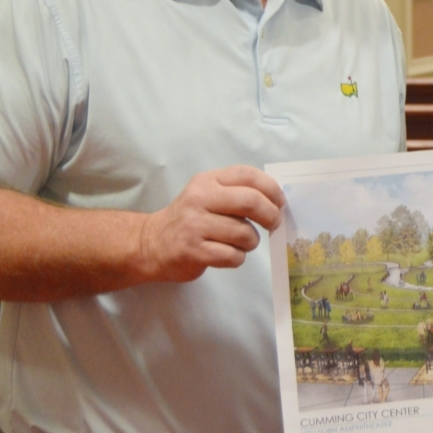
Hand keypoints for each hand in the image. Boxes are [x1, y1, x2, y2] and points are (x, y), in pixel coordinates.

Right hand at [137, 165, 284, 282]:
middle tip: (274, 223)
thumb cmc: (190, 218)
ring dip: (252, 241)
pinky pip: (233, 255)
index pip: (247, 175)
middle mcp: (200, 199)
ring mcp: (195, 225)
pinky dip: (238, 257)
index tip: (280, 202)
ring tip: (242, 242)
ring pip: (244, 233)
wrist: (152, 243)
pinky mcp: (194, 251)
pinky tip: (229, 254)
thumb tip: (277, 200)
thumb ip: (237, 192)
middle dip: (270, 214)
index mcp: (207, 180)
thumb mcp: (207, 194)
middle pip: (250, 201)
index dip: (271, 188)